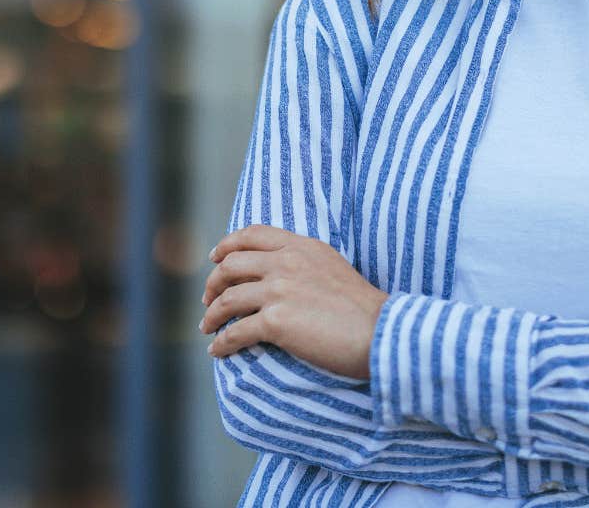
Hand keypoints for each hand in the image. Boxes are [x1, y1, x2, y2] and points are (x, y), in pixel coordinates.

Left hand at [199, 224, 387, 379]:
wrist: (380, 332)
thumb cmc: (362, 308)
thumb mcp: (332, 267)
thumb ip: (304, 264)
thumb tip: (278, 275)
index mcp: (301, 247)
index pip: (252, 235)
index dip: (227, 245)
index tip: (215, 258)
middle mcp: (286, 263)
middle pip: (231, 265)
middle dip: (213, 283)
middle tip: (208, 299)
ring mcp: (279, 291)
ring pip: (227, 300)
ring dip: (211, 316)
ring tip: (208, 329)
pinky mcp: (276, 321)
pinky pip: (236, 332)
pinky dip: (222, 343)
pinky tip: (218, 351)